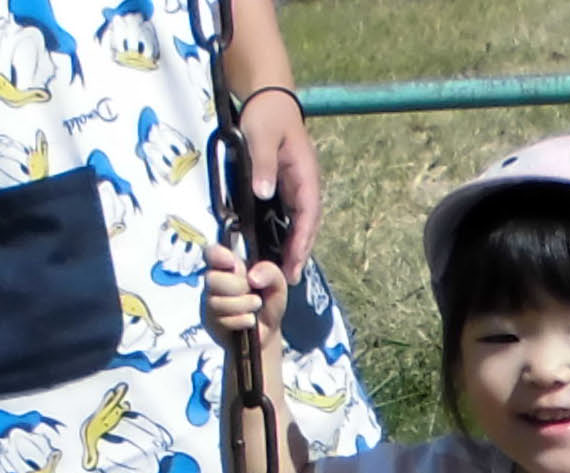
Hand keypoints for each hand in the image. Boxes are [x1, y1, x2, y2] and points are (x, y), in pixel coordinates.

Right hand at [204, 242, 290, 344]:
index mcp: (229, 267)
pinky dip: (242, 321)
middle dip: (237, 286)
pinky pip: (223, 321)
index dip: (217, 255)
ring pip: (217, 302)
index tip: (231, 262)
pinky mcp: (211, 323)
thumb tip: (252, 277)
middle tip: (252, 292)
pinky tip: (249, 320)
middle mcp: (215, 283)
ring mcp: (210, 303)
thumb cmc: (268, 303)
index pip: (211, 254)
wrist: (268, 333)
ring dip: (243, 305)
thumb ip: (270, 272)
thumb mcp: (277, 284)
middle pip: (212, 279)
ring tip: (255, 306)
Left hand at [237, 86, 318, 281]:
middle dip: (301, 252)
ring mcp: (296, 185)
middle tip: (290, 279)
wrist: (267, 97)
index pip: (308, 214)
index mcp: (304, 174)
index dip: (302, 240)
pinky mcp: (285, 185)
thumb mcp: (261, 136)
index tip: (295, 262)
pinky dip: (286, 234)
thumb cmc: (266, 115)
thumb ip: (263, 165)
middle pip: (307, 224)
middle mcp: (305, 183)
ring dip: (294, 246)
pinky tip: (276, 248)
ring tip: (285, 272)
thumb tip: (265, 194)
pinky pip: (289, 215)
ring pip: (299, 222)